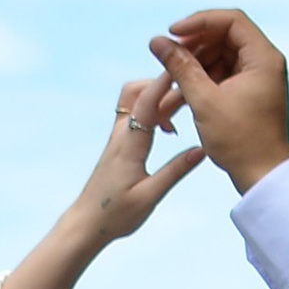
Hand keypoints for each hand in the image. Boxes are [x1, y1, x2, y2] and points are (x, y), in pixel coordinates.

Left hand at [0, 76, 204, 288]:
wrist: (86, 224)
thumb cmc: (115, 214)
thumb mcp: (150, 196)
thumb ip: (175, 171)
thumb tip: (202, 150)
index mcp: (129, 143)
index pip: (148, 101)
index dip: (166, 81)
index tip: (185, 64)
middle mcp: (121, 134)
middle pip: (139, 90)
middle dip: (165, 83)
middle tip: (192, 88)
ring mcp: (118, 137)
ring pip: (136, 99)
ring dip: (159, 96)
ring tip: (185, 106)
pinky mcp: (119, 144)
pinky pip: (136, 114)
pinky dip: (153, 110)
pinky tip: (169, 128)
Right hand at [150, 9, 288, 192]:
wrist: (262, 178)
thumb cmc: (240, 142)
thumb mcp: (204, 101)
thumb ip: (180, 67)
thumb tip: (157, 41)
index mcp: (264, 58)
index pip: (231, 20)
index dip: (199, 22)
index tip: (173, 33)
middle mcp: (266, 62)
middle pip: (225, 36)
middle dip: (194, 45)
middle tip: (169, 57)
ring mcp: (259, 78)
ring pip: (222, 57)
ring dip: (195, 64)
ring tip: (171, 80)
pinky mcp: (251, 93)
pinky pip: (224, 75)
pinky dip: (204, 80)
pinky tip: (182, 92)